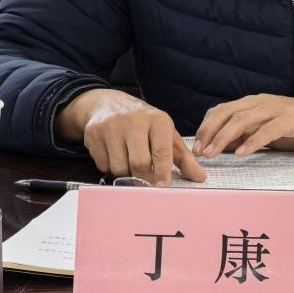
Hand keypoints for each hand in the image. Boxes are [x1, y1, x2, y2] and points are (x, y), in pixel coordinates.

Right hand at [56, 89, 205, 185]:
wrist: (108, 103)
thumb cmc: (143, 123)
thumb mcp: (165, 134)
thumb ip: (184, 157)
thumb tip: (200, 177)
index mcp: (157, 120)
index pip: (161, 152)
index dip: (163, 174)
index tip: (163, 189)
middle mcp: (134, 121)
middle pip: (139, 163)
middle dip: (143, 177)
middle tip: (145, 179)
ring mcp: (111, 127)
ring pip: (119, 168)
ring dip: (126, 174)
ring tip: (129, 162)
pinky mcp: (93, 134)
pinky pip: (103, 165)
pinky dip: (110, 168)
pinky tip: (114, 155)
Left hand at [194, 94, 293, 157]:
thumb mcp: (265, 129)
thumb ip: (245, 134)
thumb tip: (220, 147)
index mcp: (252, 103)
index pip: (221, 110)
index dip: (206, 126)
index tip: (196, 145)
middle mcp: (260, 102)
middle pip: (227, 113)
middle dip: (210, 132)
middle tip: (199, 151)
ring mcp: (275, 109)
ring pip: (242, 120)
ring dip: (224, 138)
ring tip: (213, 153)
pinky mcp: (290, 120)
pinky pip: (267, 130)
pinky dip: (252, 141)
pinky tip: (242, 153)